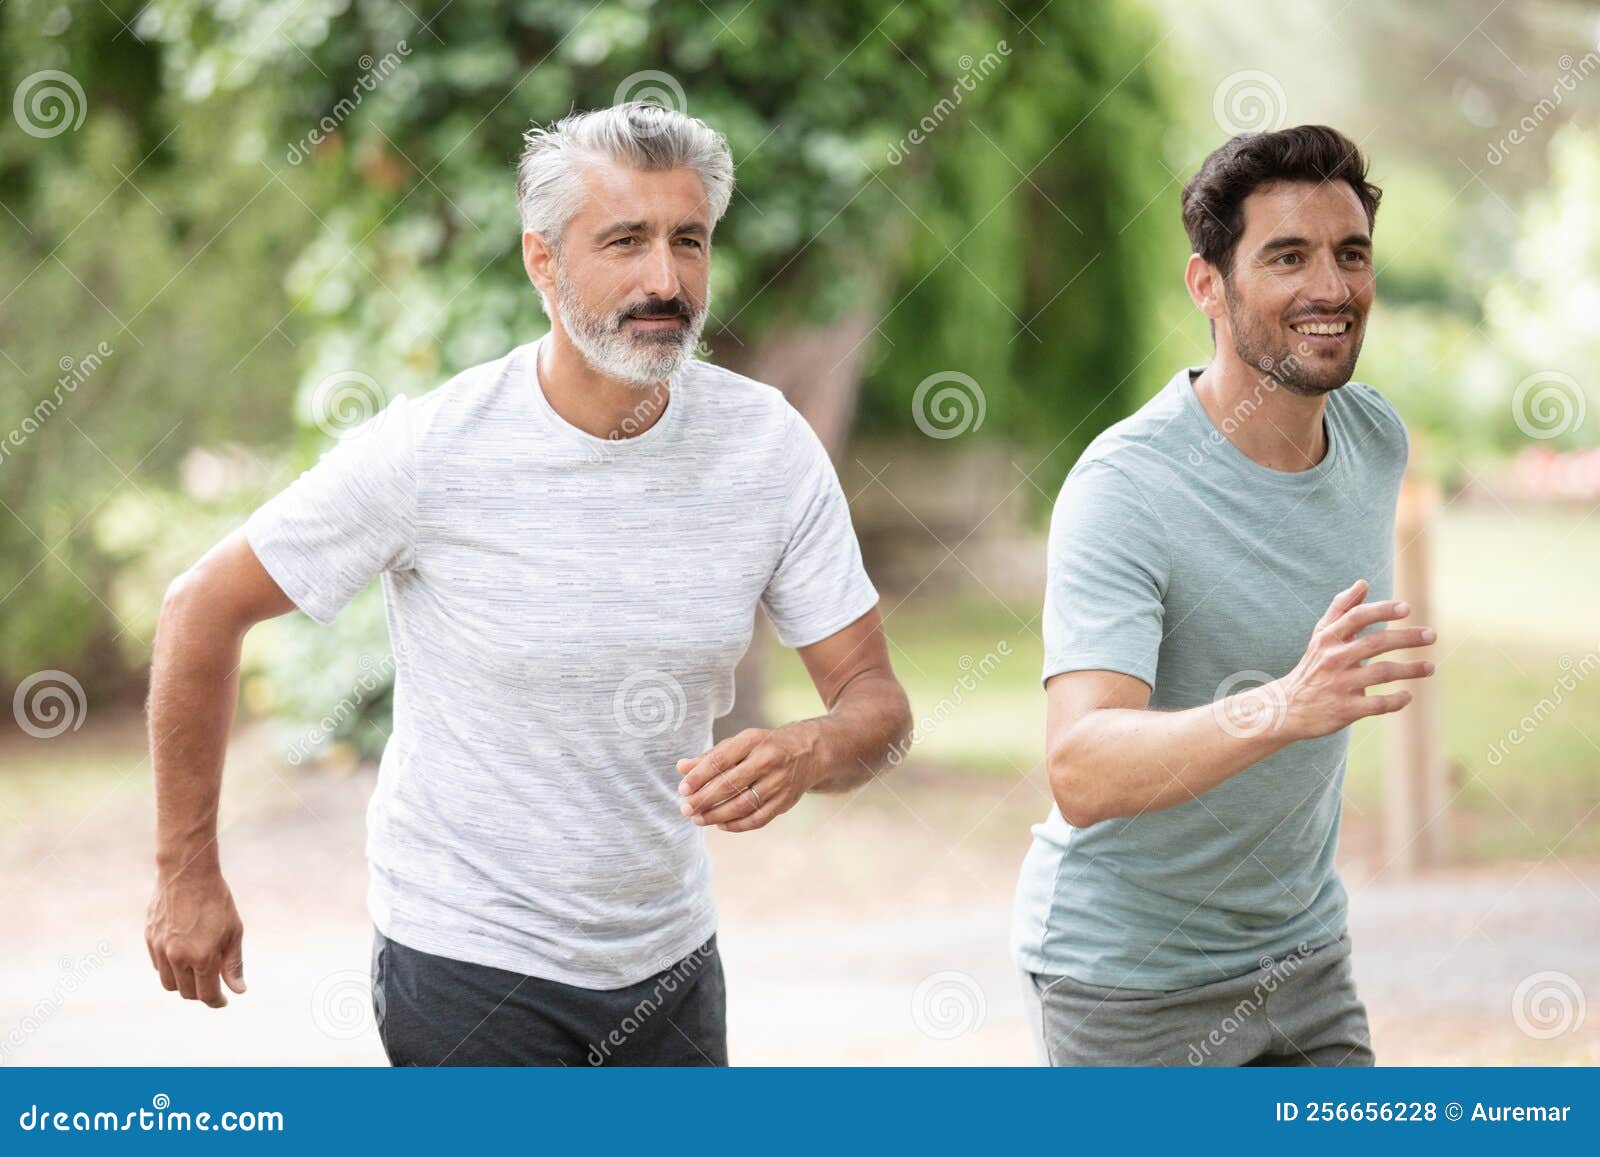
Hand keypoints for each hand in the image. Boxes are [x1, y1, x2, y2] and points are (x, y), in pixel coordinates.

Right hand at [145, 866, 246, 1007]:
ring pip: (169, 983)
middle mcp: (177, 957)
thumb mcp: (233, 932)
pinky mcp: (149, 940)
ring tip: (197, 971)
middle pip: (187, 992)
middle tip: (213, 984)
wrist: (187, 873)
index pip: (207, 994)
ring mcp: (160, 949)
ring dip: (184, 983)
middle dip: (201, 993)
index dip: (217, 1001)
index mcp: (202, 957)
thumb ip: (233, 964)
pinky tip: (183, 956)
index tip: (223, 1000)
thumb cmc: (216, 901)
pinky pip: (158, 966)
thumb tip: (238, 990)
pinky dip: (171, 968)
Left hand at [676, 725, 825, 832]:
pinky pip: (757, 819)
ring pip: (742, 804)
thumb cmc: (766, 746)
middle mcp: (768, 760)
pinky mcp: (785, 802)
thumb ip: (711, 756)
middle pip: (730, 784)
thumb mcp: (740, 743)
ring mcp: (779, 783)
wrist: (810, 752)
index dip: (699, 777)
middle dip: (704, 799)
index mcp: (753, 741)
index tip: (683, 789)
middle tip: (686, 808)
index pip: (720, 760)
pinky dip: (736, 825)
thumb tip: (681, 768)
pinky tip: (720, 824)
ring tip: (698, 819)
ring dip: (716, 815)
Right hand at [1275, 578, 1436, 740]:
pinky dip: (1396, 700)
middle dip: (1406, 638)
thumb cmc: (1312, 667)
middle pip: (1374, 643)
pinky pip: (1377, 704)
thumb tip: (1363, 583)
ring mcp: (1339, 685)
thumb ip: (1341, 609)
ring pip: (1381, 673)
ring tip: (1430, 667)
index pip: (1356, 618)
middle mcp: (1333, 660)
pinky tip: (1407, 696)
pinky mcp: (1344, 710)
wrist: (1288, 709)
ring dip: (1410, 669)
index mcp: (1327, 639)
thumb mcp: (1321, 637)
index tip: (1406, 608)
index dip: (1382, 611)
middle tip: (1431, 635)